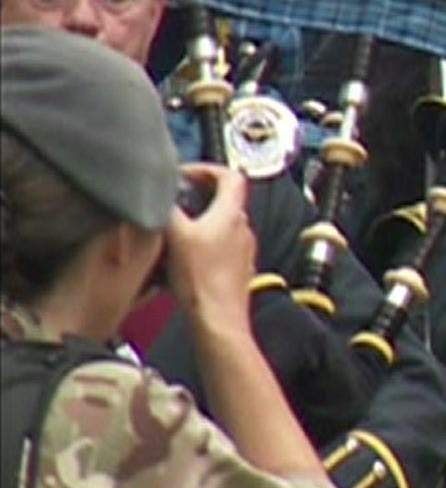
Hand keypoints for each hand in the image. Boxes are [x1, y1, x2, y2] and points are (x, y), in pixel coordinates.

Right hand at [165, 164, 256, 335]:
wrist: (217, 318)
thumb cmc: (201, 280)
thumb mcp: (176, 235)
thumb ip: (168, 209)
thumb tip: (160, 195)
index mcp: (232, 215)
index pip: (231, 176)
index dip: (208, 169)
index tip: (187, 174)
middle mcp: (243, 229)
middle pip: (226, 200)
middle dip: (200, 195)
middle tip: (177, 199)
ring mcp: (243, 250)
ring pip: (223, 225)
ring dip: (201, 221)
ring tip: (177, 227)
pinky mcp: (237, 269)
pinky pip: (222, 247)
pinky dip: (205, 243)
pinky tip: (184, 256)